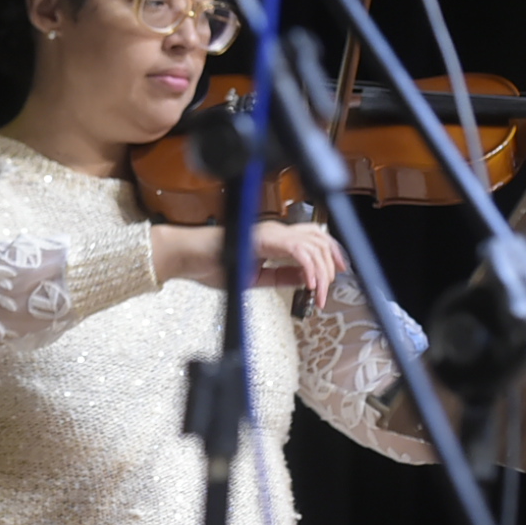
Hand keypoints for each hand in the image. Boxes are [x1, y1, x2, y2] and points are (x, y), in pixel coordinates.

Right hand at [149, 220, 348, 307]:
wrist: (187, 257)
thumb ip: (281, 275)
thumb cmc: (212, 264)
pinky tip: (309, 286)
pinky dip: (309, 270)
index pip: (314, 237)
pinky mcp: (264, 239)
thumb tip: (306, 279)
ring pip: (314, 245)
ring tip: (319, 294)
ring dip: (322, 273)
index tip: (338, 274)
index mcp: (275, 236)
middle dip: (332, 265)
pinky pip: (298, 252)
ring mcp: (271, 232)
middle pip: (320, 238)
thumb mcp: (256, 277)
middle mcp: (276, 230)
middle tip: (328, 292)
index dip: (332, 253)